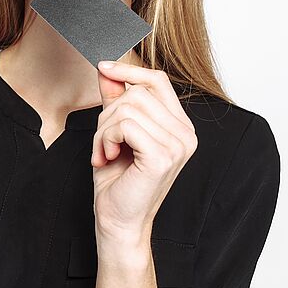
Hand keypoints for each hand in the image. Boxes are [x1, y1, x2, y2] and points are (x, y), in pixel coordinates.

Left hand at [91, 60, 197, 245]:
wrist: (118, 220)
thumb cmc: (118, 181)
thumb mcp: (114, 133)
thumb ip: (115, 101)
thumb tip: (107, 70)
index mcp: (179, 126)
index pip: (157, 81)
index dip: (129, 71)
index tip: (103, 67)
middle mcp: (185, 134)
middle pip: (137, 93)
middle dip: (107, 115)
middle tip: (102, 143)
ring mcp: (177, 145)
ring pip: (127, 108)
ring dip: (103, 131)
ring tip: (104, 153)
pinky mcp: (162, 156)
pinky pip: (125, 125)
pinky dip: (106, 139)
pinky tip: (106, 158)